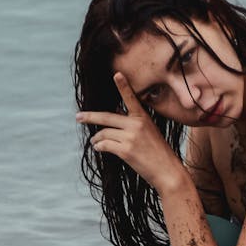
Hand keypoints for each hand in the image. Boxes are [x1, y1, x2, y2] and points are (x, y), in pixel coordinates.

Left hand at [76, 73, 183, 192]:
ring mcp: (131, 138)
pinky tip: (98, 148)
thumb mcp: (150, 133)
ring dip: (96, 138)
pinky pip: (105, 145)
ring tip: (94, 141)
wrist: (167, 172)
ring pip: (103, 134)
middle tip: (78, 117)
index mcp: (143, 118)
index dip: (123, 86)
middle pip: (106, 117)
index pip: (131, 98)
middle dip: (89, 117)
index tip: (117, 74)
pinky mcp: (126, 151)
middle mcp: (136, 125)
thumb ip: (133, 124)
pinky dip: (99, 147)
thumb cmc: (158, 154)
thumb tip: (113, 120)